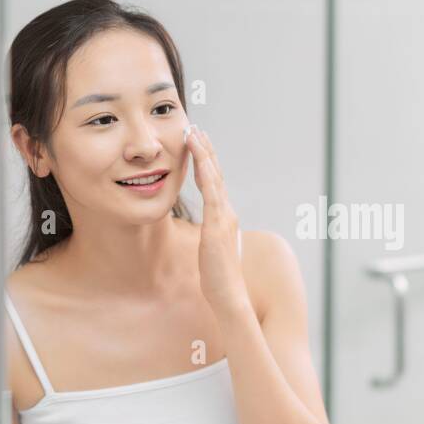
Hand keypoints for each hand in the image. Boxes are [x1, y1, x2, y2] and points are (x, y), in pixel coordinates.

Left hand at [186, 125, 249, 314]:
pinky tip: (200, 159)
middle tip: (195, 127)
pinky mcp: (218, 227)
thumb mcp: (209, 250)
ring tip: (194, 133)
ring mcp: (224, 218)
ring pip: (214, 178)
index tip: (197, 142)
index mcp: (224, 218)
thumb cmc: (218, 278)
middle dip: (205, 149)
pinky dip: (207, 174)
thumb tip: (203, 231)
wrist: (229, 296)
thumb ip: (208, 235)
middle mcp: (227, 213)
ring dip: (204, 154)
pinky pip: (212, 194)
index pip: (214, 182)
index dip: (206, 161)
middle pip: (216, 173)